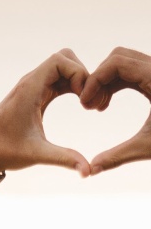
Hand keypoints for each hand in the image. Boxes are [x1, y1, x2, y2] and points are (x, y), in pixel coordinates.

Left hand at [0, 48, 90, 176]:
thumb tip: (89, 172)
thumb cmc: (3, 150)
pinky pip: (58, 80)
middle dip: (83, 75)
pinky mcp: (34, 94)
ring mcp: (32, 87)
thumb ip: (63, 158)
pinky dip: (72, 86)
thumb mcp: (35, 154)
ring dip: (79, 80)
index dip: (79, 74)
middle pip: (65, 58)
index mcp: (29, 89)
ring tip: (88, 105)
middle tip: (90, 101)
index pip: (60, 60)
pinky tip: (81, 105)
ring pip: (62, 67)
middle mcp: (30, 83)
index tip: (85, 100)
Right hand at [80, 47, 150, 174]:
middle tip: (89, 105)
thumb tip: (91, 170)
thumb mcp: (149, 147)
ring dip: (105, 81)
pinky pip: (130, 72)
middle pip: (117, 58)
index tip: (84, 103)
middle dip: (98, 79)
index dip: (94, 80)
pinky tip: (107, 104)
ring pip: (122, 63)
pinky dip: (114, 84)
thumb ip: (118, 156)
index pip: (116, 63)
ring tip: (97, 106)